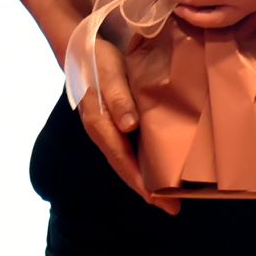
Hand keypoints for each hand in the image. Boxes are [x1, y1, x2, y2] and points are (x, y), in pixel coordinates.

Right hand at [76, 38, 179, 214]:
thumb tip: (129, 127)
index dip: (141, 183)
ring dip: (145, 178)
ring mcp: (106, 130)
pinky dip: (142, 162)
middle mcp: (102, 133)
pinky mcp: (113, 123)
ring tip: (168, 195)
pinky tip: (156, 165)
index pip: (122, 160)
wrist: (83, 47)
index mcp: (100, 124)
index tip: (160, 202)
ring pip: (126, 160)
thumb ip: (118, 99)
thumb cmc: (99, 60)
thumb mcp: (110, 74)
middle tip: (172, 208)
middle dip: (147, 189)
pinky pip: (127, 149)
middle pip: (125, 167)